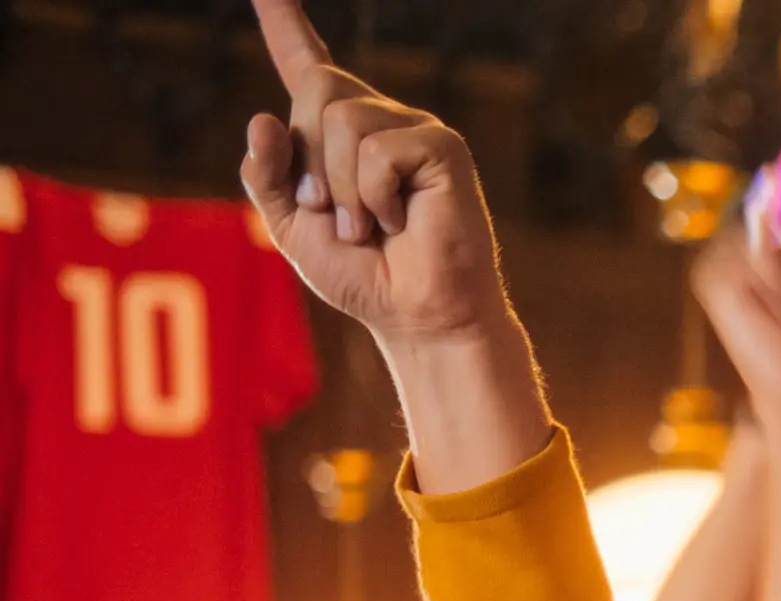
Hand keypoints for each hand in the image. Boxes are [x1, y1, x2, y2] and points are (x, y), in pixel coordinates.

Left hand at [237, 0, 506, 353]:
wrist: (415, 316)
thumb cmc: (362, 275)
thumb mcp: (290, 225)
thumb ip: (267, 175)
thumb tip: (264, 117)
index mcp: (335, 133)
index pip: (303, 62)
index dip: (283, 22)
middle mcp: (377, 119)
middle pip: (317, 84)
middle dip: (308, 154)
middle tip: (330, 213)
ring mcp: (413, 129)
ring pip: (342, 118)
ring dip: (339, 187)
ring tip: (365, 226)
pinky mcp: (442, 148)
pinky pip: (378, 150)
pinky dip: (373, 195)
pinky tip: (398, 221)